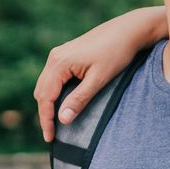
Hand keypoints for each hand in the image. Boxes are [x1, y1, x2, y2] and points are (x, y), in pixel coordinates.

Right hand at [33, 9, 163, 140]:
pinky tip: (62, 104)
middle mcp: (55, 57)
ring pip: (46, 85)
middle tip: (51, 134)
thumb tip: (62, 120)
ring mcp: (60, 54)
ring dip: (48, 103)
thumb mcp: (99, 79)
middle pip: (41, 91)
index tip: (49, 138)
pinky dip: (54, 93)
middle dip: (44, 113)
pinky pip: (54, 78)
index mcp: (59, 62)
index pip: (45, 97)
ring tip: (55, 123)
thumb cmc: (116, 53)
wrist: (128, 30)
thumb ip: (79, 99)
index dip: (45, 119)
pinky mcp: (67, 54)